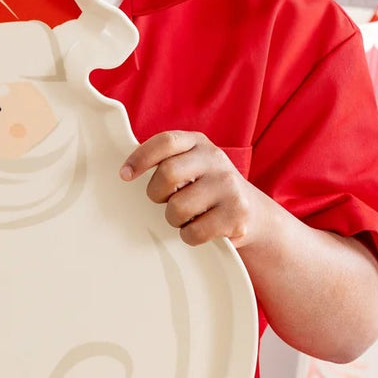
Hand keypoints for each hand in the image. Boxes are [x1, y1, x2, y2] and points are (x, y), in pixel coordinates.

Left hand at [120, 131, 261, 248]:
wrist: (253, 213)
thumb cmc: (207, 188)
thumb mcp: (192, 164)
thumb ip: (166, 161)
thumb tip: (125, 172)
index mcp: (198, 143)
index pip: (165, 142)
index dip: (140, 158)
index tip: (125, 175)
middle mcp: (216, 160)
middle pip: (168, 174)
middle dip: (156, 193)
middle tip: (163, 200)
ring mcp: (229, 186)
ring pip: (178, 207)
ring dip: (173, 218)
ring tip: (185, 215)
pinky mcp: (236, 215)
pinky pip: (194, 231)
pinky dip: (189, 236)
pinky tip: (198, 229)